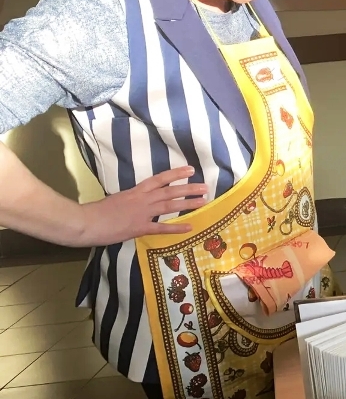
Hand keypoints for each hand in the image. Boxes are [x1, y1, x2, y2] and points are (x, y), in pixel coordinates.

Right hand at [77, 167, 207, 243]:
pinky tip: (190, 227)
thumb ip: (130, 200)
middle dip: (189, 188)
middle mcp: (142, 199)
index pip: (159, 179)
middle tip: (206, 187)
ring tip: (203, 201)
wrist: (86, 222)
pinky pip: (161, 227)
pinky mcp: (139, 228)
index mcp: (136, 191)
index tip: (191, 170)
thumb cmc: (96, 211)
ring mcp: (142, 213)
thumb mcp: (117, 200)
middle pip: (170, 191)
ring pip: (169, 206)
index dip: (176, 174)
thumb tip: (138, 202)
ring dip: (188, 203)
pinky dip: (176, 228)